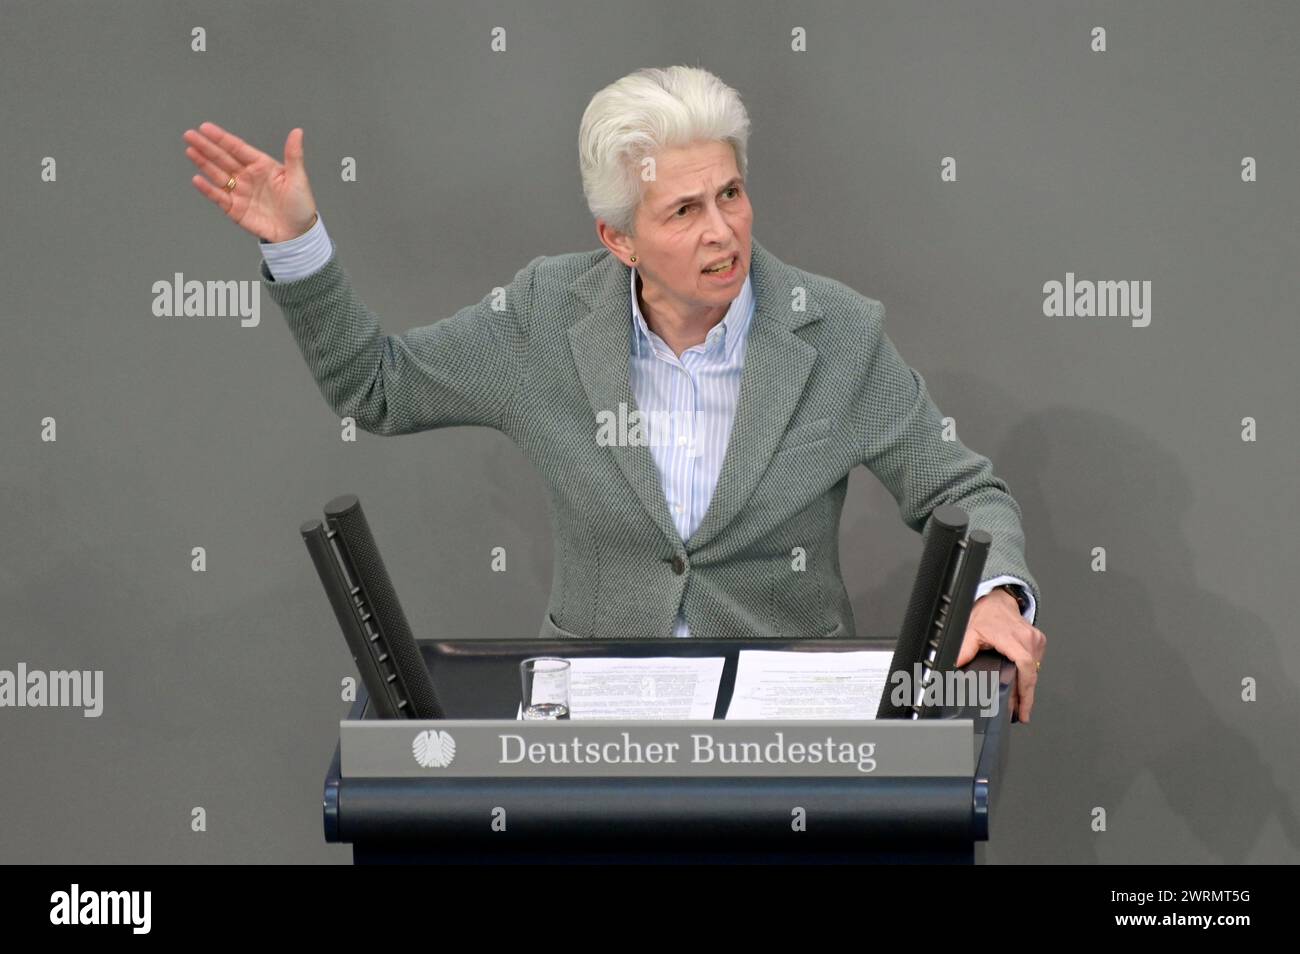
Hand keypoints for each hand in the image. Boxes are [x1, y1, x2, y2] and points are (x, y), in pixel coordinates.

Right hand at [183, 121, 317, 242]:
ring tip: (190, 151)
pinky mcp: (235, 209)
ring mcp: (240, 192)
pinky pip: (219, 197)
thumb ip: (294, 155)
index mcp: (261, 165)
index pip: (238, 148)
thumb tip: (297, 132)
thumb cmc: (300, 206)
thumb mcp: (298, 178)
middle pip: (223, 158)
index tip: (205, 128)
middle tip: (189, 135)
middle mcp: (247, 176)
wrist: (297, 234)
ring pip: (218, 174)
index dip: (221, 138)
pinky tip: (198, 180)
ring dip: (203, 163)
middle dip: (206, 147)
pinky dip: (208, 189)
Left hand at [954, 588, 1045, 722]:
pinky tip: (1022, 685)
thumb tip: (956, 667)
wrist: (998, 600)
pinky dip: (1029, 675)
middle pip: (1031, 674)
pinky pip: (1036, 663)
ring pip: (1034, 670)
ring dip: (1027, 686)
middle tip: (1021, 714)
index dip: (1025, 689)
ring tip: (1021, 704)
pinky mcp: (1039, 641)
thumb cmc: (987, 614)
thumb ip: (964, 651)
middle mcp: (1027, 638)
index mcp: (1011, 637)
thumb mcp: (970, 632)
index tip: (1023, 706)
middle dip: (1026, 696)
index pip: (1024, 666)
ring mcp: (1035, 639)